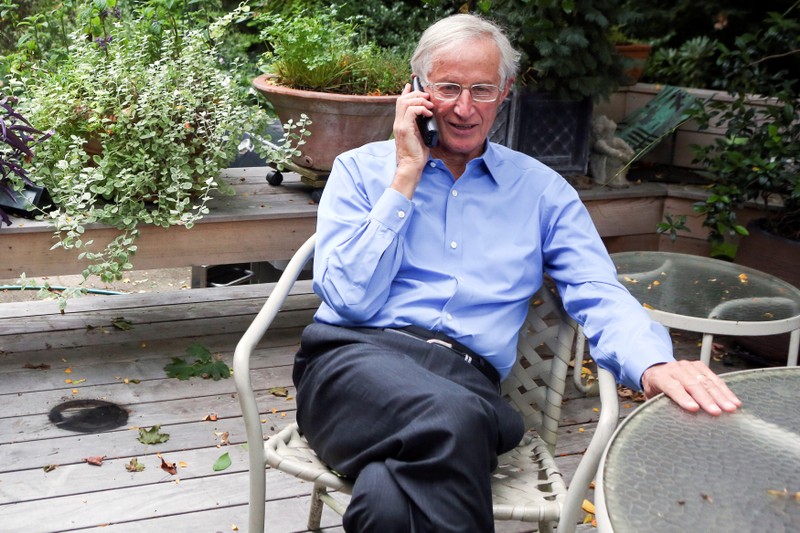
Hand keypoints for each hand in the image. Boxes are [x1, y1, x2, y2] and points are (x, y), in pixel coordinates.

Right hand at [390, 82, 433, 198]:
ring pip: (405, 102)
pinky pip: (411, 111)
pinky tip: (428, 113)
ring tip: (429, 105)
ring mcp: (400, 125)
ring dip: (419, 100)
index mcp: (401, 123)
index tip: (412, 85)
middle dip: (416, 94)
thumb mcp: (420, 135)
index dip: (406, 92)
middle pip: (402, 99)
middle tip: (428, 97)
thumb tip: (428, 116)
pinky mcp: (404, 129)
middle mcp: (398, 122)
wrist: (411, 166)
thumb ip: (420, 124)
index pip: (400, 102)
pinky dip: (421, 109)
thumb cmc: (417, 154)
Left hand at [641, 360, 740, 415]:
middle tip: (717, 412)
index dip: (683, 398)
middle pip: (692, 384)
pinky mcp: (699, 366)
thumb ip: (657, 406)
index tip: (694, 409)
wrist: (656, 370)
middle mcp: (675, 369)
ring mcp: (688, 366)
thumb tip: (665, 423)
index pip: (672, 387)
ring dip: (720, 395)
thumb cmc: (654, 388)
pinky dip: (725, 390)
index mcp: (660, 377)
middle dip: (706, 399)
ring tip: (731, 407)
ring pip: (706, 380)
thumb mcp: (650, 397)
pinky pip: (714, 377)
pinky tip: (733, 400)